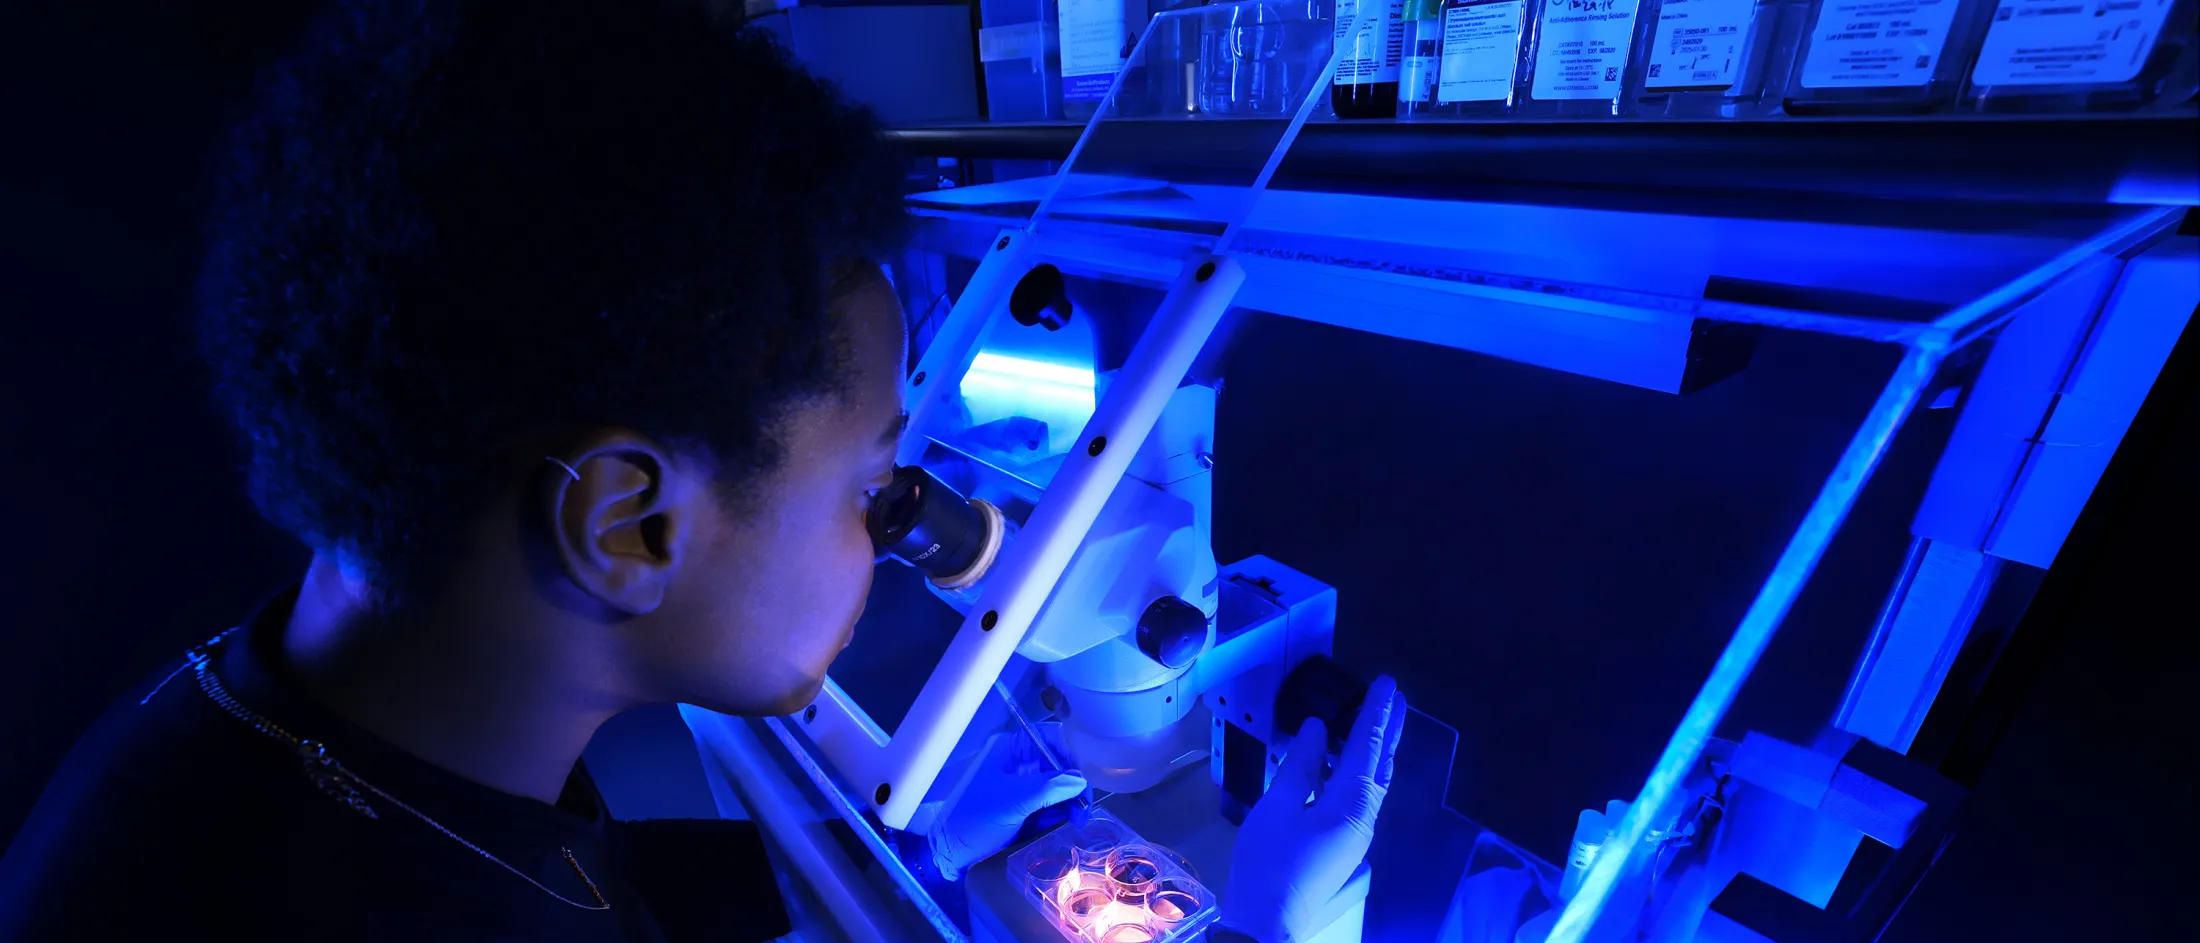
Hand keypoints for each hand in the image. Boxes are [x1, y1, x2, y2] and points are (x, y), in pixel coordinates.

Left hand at [928, 731, 1087, 880]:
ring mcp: (1022, 786)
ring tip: (1074, 822)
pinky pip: (1050, 805)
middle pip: (1059, 764)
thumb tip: (1079, 780)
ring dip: (1069, 804)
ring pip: (1058, 787)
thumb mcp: (1012, 801)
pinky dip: (1059, 815)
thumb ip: (1048, 788)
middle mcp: (1019, 763)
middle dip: (1073, 786)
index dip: (1071, 755)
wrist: (950, 852)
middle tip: (1082, 811)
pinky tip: (1062, 827)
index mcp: (1010, 749)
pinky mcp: (1024, 807)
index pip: (1051, 738)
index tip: (1082, 781)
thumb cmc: (974, 819)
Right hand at [1219, 675, 1404, 942]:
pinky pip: (1357, 805)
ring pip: (1370, 788)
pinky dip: (1352, 779)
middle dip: (1387, 732)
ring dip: (1370, 755)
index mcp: (1350, 807)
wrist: (1266, 924)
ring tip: (1369, 727)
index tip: (1388, 684)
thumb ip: (1299, 767)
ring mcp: (1356, 840)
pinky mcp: (1344, 852)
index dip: (1377, 715)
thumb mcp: (1276, 808)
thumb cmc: (1268, 863)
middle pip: (1379, 768)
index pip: (1367, 749)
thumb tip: (1317, 731)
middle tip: (1395, 699)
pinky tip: (1335, 772)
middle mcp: (1363, 822)